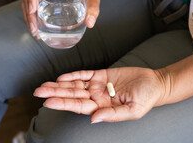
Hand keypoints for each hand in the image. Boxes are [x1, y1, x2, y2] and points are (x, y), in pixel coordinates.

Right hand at [21, 0, 100, 37]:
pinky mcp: (41, 2)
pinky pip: (31, 10)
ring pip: (28, 5)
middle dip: (29, 14)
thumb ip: (93, 9)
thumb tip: (90, 23)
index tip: (33, 10)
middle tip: (34, 29)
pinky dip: (32, 20)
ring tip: (35, 33)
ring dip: (29, 19)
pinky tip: (37, 31)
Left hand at [34, 67, 167, 122]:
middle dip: (55, 93)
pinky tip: (61, 77)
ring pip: (74, 84)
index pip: (78, 106)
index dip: (63, 103)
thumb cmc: (146, 99)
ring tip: (43, 85)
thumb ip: (112, 115)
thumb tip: (93, 119)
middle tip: (37, 91)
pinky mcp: (102, 74)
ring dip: (59, 85)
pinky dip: (73, 74)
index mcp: (101, 108)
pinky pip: (84, 74)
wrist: (155, 83)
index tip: (47, 102)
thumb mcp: (132, 110)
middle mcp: (96, 97)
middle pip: (72, 95)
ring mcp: (98, 85)